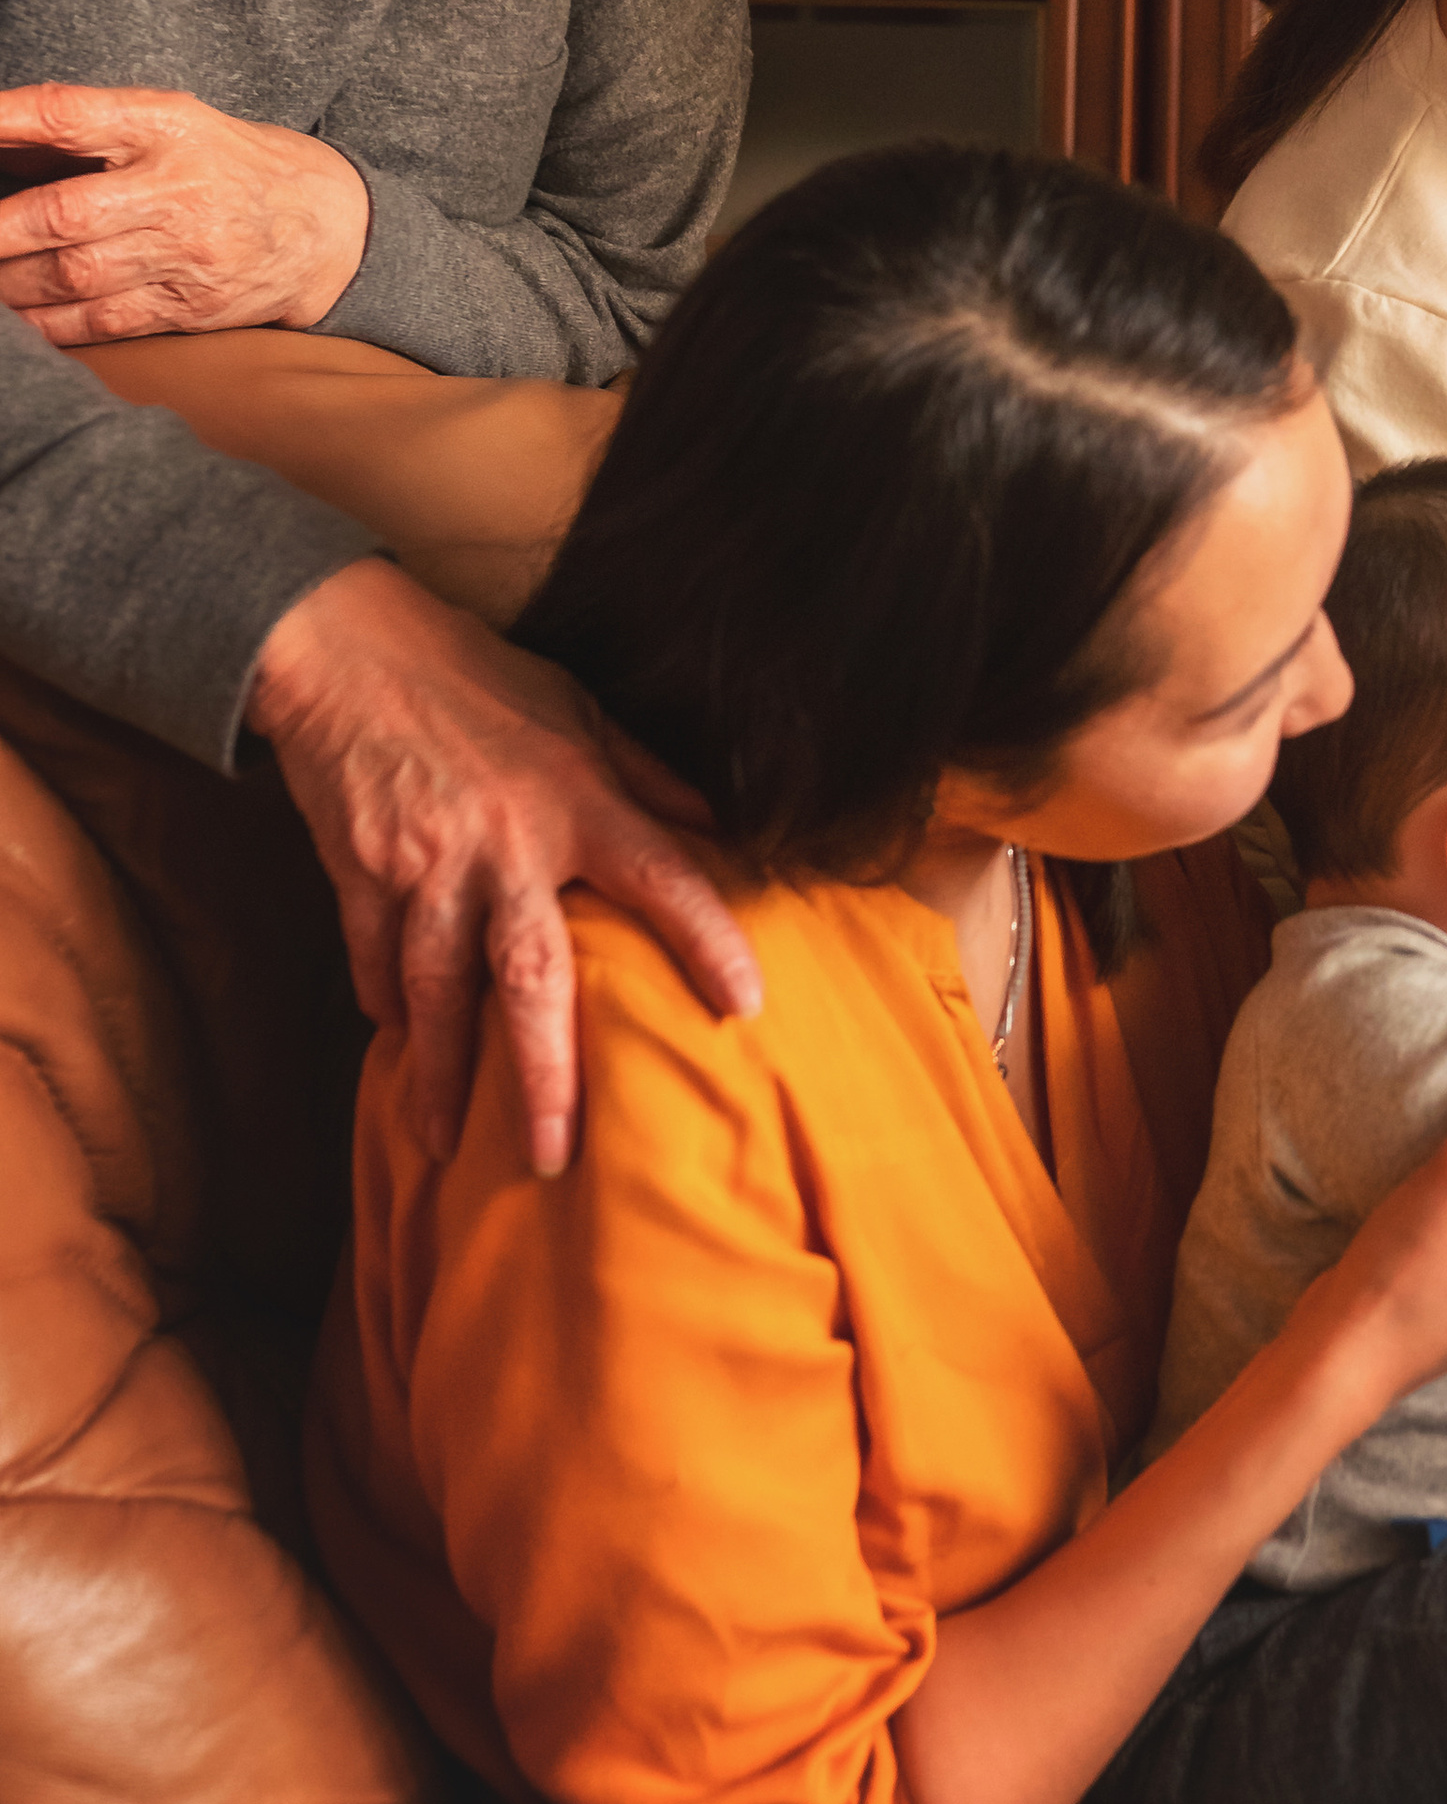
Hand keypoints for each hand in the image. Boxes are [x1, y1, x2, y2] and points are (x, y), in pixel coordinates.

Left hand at [0, 79, 371, 344]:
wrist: (330, 228)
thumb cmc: (231, 165)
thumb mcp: (174, 122)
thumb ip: (92, 131)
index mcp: (167, 125)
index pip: (68, 115)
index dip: (2, 121)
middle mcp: (178, 188)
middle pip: (62, 214)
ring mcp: (188, 253)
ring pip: (74, 276)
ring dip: (8, 284)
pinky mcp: (194, 307)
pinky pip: (104, 322)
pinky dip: (48, 324)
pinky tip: (17, 320)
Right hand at [248, 558, 762, 1173]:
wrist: (344, 647)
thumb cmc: (476, 677)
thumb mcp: (579, 709)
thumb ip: (646, 775)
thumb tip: (719, 827)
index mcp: (576, 800)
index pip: (663, 877)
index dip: (708, 939)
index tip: (745, 1005)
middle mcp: (507, 845)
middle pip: (532, 978)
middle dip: (543, 1075)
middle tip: (554, 1156)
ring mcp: (428, 867)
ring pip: (437, 992)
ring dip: (441, 1073)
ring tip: (443, 1141)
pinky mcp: (361, 874)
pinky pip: (376, 959)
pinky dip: (384, 1003)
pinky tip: (395, 1041)